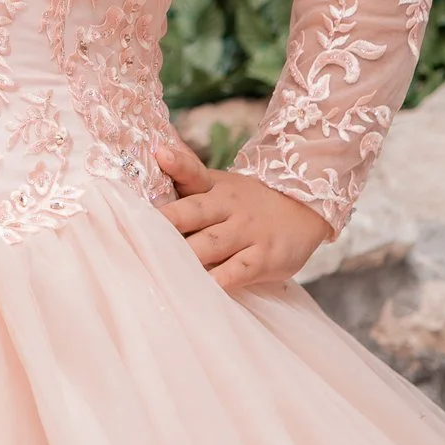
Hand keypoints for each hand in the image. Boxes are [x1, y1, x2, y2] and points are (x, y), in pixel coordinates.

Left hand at [153, 138, 332, 292]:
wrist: (305, 208)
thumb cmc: (247, 202)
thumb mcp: (220, 185)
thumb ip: (187, 178)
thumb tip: (154, 155)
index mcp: (214, 187)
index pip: (193, 171)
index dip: (177, 163)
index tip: (160, 155)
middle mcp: (229, 206)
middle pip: (193, 212)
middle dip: (167, 223)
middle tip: (139, 232)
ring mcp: (247, 232)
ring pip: (209, 245)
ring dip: (184, 256)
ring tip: (159, 265)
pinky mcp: (263, 259)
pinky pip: (235, 272)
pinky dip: (216, 281)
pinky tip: (199, 290)